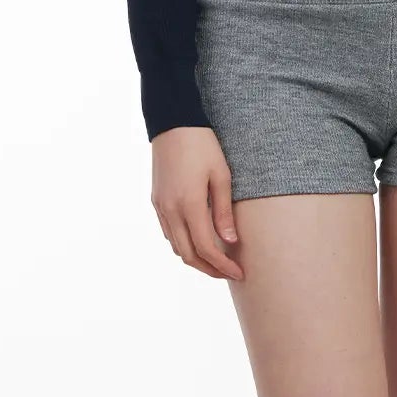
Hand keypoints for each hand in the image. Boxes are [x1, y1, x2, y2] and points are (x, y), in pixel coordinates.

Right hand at [150, 126, 242, 278]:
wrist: (173, 123)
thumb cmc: (203, 146)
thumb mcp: (221, 176)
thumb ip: (223, 212)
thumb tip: (230, 242)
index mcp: (189, 205)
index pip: (206, 249)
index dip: (223, 266)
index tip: (239, 273)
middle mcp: (170, 210)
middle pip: (188, 255)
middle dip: (209, 270)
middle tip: (229, 273)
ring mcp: (160, 207)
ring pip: (176, 246)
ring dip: (195, 258)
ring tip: (216, 260)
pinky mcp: (156, 201)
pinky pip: (168, 232)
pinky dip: (183, 243)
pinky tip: (198, 240)